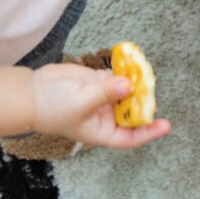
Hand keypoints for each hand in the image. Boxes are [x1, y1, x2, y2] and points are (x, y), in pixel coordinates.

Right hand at [31, 63, 170, 149]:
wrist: (33, 92)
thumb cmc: (54, 108)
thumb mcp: (82, 103)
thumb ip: (106, 93)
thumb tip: (129, 84)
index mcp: (102, 132)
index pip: (130, 136)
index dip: (148, 132)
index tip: (165, 125)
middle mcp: (106, 116)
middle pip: (132, 111)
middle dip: (143, 101)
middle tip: (151, 86)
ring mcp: (103, 97)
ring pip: (127, 91)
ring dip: (136, 82)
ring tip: (144, 70)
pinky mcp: (98, 81)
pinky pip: (117, 76)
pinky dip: (125, 69)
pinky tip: (132, 61)